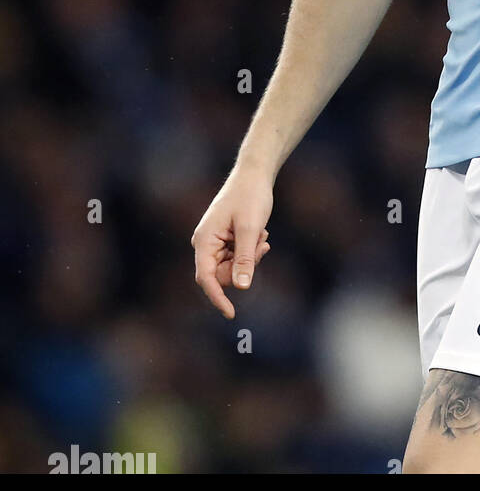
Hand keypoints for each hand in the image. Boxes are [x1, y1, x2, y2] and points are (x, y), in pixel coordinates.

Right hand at [191, 167, 273, 317]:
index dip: (217, 298)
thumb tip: (240, 288)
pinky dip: (252, 251)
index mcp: (204, 241)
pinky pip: (239, 259)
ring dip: (251, 258)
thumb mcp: (251, 228)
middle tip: (263, 247)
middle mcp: (206, 244)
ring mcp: (215, 244)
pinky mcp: (226, 242)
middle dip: (245, 266)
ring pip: (234, 268)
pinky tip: (260, 235)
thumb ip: (245, 258)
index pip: (206, 278)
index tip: (231, 314)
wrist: (254, 176)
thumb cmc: (250, 197)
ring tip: (262, 236)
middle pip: (223, 275)